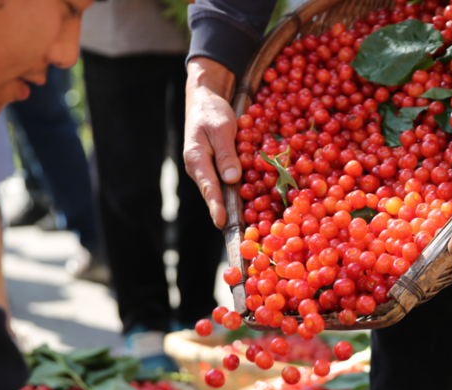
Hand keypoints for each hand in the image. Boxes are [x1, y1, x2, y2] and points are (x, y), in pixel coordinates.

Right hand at [184, 58, 241, 228]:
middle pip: (215, 195)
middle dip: (227, 212)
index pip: (208, 188)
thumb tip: (231, 179)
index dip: (216, 206)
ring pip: (224, 189)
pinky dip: (241, 188)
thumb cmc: (210, 109)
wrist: (205, 96)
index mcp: (196, 160)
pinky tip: (255, 200)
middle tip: (240, 231)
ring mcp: (209, 169)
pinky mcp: (219, 166)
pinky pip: (229, 180)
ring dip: (236, 203)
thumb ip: (226, 153)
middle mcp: (200, 169)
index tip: (222, 222)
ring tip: (248, 223)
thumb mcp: (220, 127)